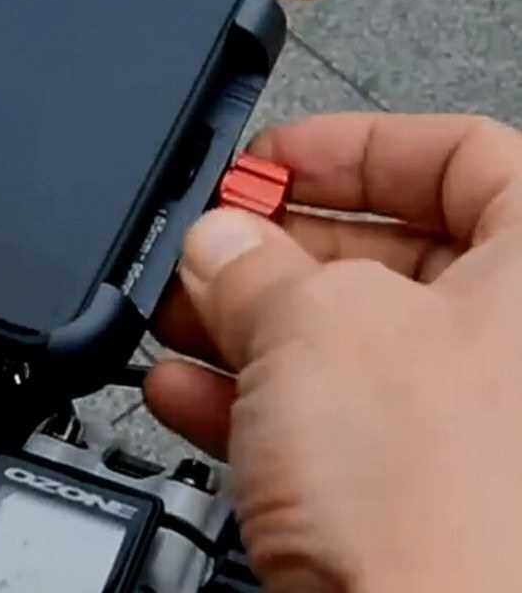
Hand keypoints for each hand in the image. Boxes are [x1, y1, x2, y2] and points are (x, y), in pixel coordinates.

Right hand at [147, 113, 521, 591]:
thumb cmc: (450, 514)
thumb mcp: (314, 329)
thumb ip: (253, 263)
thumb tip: (219, 243)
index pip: (461, 156)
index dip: (353, 148)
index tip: (274, 162)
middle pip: (391, 254)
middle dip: (277, 247)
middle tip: (209, 249)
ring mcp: (482, 431)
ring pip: (349, 344)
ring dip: (247, 327)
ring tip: (179, 319)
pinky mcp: (431, 499)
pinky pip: (336, 421)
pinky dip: (257, 402)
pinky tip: (189, 396)